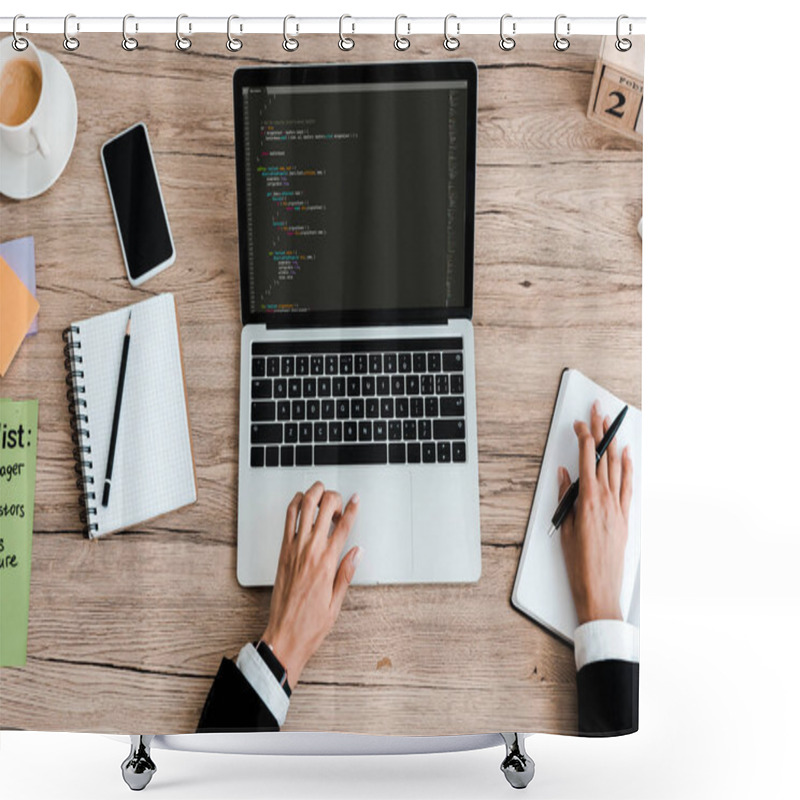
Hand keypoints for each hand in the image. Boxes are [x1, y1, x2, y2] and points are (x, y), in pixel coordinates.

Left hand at [261, 482, 361, 688]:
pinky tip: (302, 504)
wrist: (284, 635)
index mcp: (327, 563)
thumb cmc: (309, 624)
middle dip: (334, 497)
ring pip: (304, 506)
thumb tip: (357, 551)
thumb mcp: (337, 602)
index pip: (344, 525)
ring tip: (322, 495)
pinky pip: (288, 519)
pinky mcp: (282, 551)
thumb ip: (347, 572)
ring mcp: (293, 548)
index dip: (352, 507)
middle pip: (324, 507)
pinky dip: (295, 504)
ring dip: (314, 493)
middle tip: (339, 504)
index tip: (356, 499)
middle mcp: (310, 551)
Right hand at [558, 400, 632, 624]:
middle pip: (604, 456)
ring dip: (614, 443)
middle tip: (598, 411)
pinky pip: (628, 485)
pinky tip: (626, 455)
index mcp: (588, 499)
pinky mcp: (625, 517)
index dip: (583, 436)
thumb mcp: (565, 527)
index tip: (578, 424)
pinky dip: (627, 467)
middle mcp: (606, 499)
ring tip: (611, 425)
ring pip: (617, 467)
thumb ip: (565, 497)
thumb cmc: (579, 563)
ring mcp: (618, 507)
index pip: (586, 457)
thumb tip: (565, 475)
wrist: (599, 589)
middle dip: (600, 430)